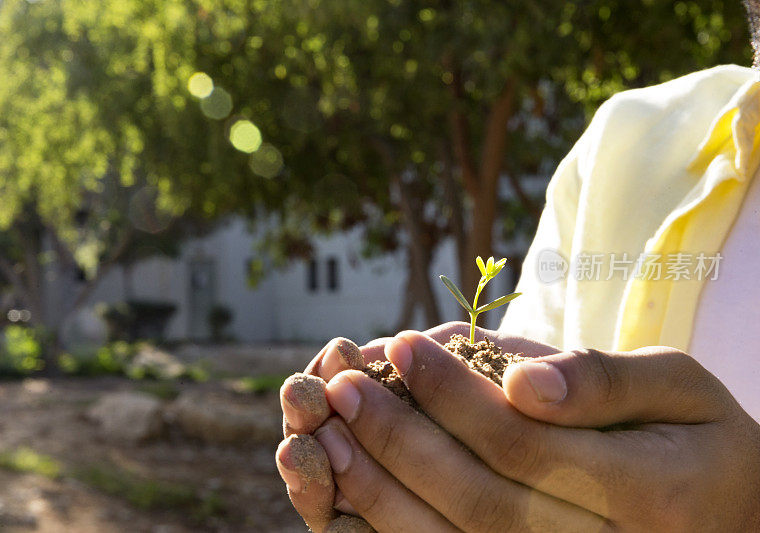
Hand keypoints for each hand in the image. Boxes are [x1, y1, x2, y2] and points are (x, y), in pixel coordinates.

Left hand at [318, 330, 759, 530]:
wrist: (726, 514)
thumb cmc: (701, 440)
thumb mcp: (680, 388)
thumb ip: (604, 382)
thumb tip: (521, 382)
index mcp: (646, 495)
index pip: (522, 445)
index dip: (451, 396)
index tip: (399, 343)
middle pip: (476, 499)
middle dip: (399, 439)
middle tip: (340, 385)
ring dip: (378, 490)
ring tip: (327, 433)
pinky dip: (393, 527)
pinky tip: (351, 486)